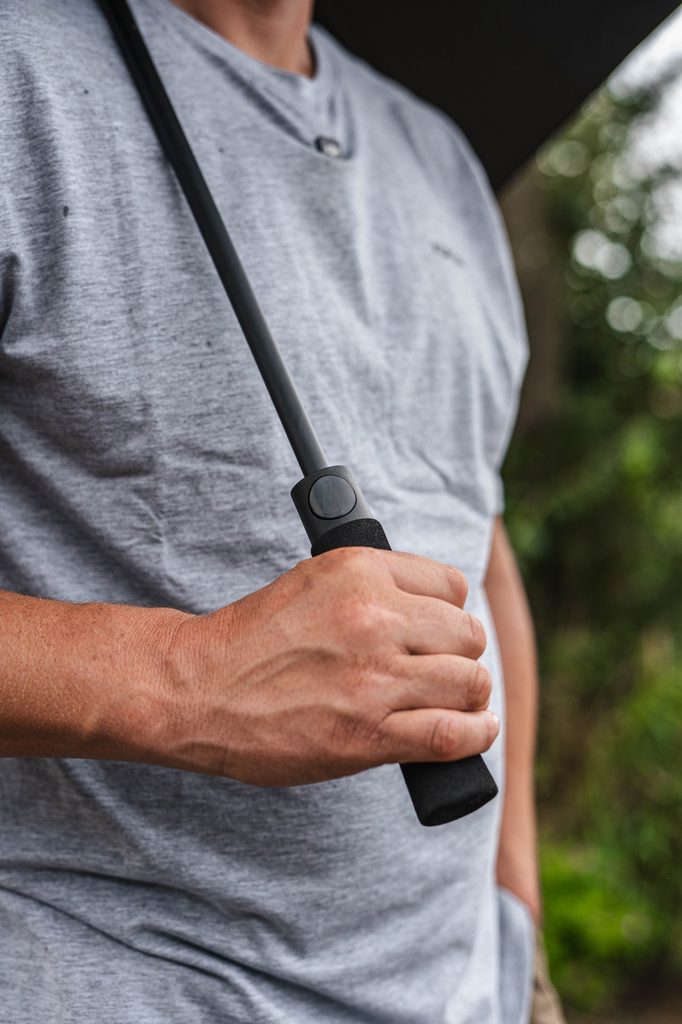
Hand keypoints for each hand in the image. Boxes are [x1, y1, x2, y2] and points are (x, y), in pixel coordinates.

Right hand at [151, 547, 499, 785]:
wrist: (198, 690)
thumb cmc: (252, 639)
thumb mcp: (312, 581)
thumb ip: (372, 586)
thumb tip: (431, 608)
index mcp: (360, 571)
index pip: (451, 585)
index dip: (449, 612)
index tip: (437, 630)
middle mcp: (374, 617)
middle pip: (467, 634)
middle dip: (460, 653)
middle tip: (439, 668)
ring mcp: (375, 677)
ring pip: (470, 681)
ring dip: (468, 694)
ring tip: (453, 701)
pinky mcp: (371, 733)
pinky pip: (456, 733)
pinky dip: (476, 733)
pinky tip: (475, 729)